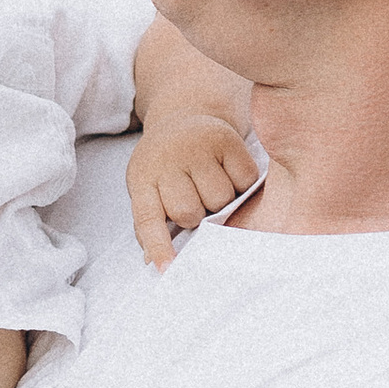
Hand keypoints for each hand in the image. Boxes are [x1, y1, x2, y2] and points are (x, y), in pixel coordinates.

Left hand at [127, 104, 259, 266]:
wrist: (182, 117)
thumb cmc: (163, 165)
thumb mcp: (146, 188)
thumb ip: (149, 225)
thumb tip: (154, 262)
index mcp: (143, 178)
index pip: (148, 219)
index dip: (159, 247)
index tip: (168, 270)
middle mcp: (168, 160)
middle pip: (190, 212)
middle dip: (197, 215)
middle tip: (196, 199)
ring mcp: (198, 147)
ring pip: (221, 199)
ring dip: (221, 201)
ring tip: (211, 184)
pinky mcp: (227, 139)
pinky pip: (245, 180)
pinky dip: (242, 183)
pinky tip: (229, 172)